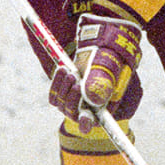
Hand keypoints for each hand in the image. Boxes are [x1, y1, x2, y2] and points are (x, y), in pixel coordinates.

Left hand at [49, 14, 142, 132]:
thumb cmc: (109, 53)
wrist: (99, 41)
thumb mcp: (108, 64)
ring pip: (63, 106)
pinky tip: (63, 69)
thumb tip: (92, 99)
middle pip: (76, 114)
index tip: (85, 118)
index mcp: (107, 105)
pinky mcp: (65, 93)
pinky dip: (56, 84)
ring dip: (64, 89)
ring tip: (70, 71)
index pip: (97, 122)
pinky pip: (54, 97)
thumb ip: (101, 81)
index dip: (89, 123)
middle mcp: (91, 107)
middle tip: (75, 78)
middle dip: (73, 98)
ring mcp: (77, 101)